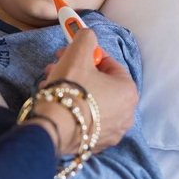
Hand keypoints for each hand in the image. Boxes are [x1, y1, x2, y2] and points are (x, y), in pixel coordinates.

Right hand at [34, 29, 137, 154]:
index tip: (72, 52)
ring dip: (72, 89)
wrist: (53, 127)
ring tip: (50, 83)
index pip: (110, 64)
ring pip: (91, 101)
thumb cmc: (70, 88)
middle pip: (100, 83)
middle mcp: (127, 114)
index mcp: (128, 91)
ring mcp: (112, 132)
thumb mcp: (78, 52)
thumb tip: (87, 34)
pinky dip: (74, 109)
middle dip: (77, 71)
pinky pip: (86, 119)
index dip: (88, 55)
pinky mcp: (96, 144)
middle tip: (57, 65)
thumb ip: (86, 37)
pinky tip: (56, 103)